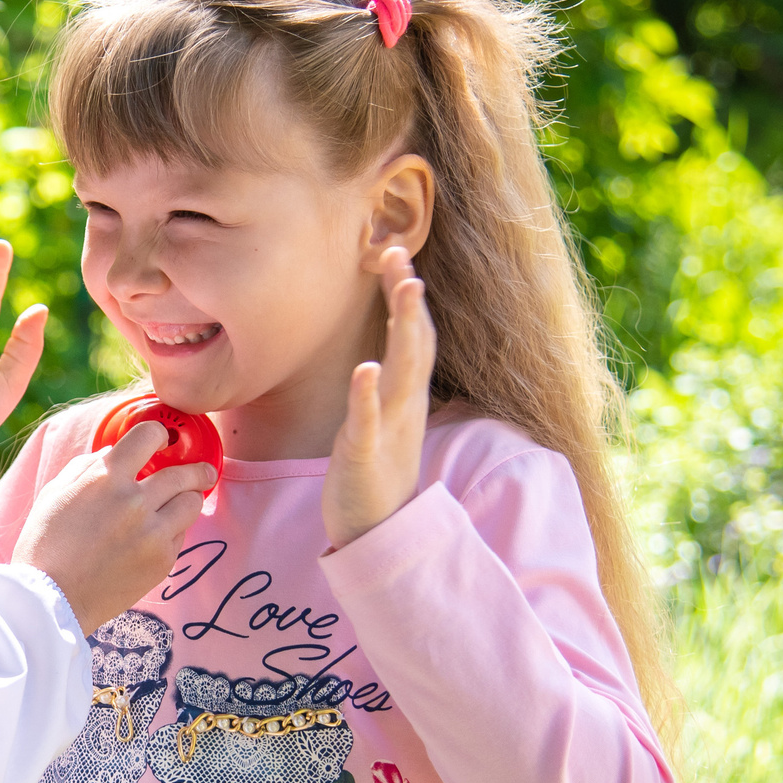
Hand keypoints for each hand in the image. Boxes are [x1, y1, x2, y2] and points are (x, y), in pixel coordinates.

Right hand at [14, 424, 214, 632]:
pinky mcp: (162, 561)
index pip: (149, 435)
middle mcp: (135, 501)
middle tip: (202, 472)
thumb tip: (113, 453)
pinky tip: (158, 535)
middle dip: (196, 469)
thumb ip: (87, 466)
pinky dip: (173, 531)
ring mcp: (153, 533)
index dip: (159, 433)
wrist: (51, 598)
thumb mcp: (55, 492)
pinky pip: (181, 536)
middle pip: (184, 473)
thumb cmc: (45, 544)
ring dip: (189, 499)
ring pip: (192, 503)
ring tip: (184, 502)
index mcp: (106, 477)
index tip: (161, 439)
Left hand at [323, 245, 435, 549]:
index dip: (407, 294)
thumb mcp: (384, 418)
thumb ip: (386, 382)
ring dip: (404, 330)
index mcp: (406, 395)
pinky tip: (366, 367)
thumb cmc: (376, 471)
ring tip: (406, 288)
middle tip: (400, 252)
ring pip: (402, 372)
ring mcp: (389, 428)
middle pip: (415, 342)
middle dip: (409, 297)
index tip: (395, 252)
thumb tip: (381, 352)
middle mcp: (404, 405)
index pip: (414, 335)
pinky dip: (369, 393)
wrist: (378, 531)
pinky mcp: (367, 455)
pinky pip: (369, 420)